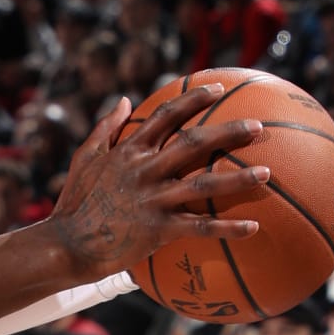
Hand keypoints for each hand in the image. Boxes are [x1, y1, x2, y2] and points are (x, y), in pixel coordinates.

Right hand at [48, 83, 269, 280]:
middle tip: (258, 126)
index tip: (218, 89)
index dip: (194, 99)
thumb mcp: (85, 159)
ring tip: (267, 173)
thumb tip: (123, 100)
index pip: (166, 115)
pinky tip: (253, 227)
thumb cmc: (74, 204)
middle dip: (228, 132)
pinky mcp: (158, 230)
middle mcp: (145, 171)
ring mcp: (153, 200)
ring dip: (237, 179)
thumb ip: (106, 128)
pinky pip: (199, 228)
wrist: (66, 245)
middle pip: (194, 144)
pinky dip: (227, 228)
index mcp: (130, 151)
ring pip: (203, 185)